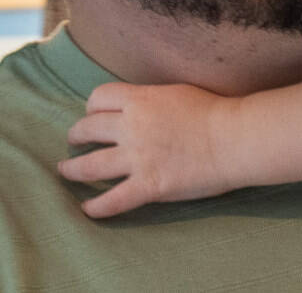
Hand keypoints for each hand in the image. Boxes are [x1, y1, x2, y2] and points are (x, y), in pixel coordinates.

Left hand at [58, 81, 239, 217]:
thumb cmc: (216, 111)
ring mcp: (137, 158)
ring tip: (66, 171)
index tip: (93, 114)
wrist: (234, 138)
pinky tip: (88, 209)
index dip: (92, 107)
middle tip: (75, 140)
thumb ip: (154, 99)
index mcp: (141, 100)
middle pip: (88, 129)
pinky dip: (96, 207)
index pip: (100, 98)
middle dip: (77, 135)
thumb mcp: (178, 92)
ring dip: (73, 169)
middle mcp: (132, 127)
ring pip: (90, 166)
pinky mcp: (148, 185)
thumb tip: (142, 105)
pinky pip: (112, 200)